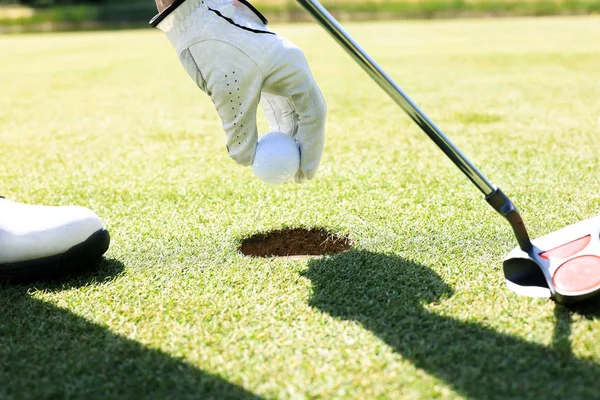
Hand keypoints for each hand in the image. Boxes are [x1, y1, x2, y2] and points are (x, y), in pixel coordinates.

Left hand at [153, 0, 325, 182]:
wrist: (195, 19)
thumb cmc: (216, 50)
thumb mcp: (229, 95)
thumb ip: (240, 131)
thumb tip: (247, 163)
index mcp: (294, 70)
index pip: (313, 114)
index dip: (312, 147)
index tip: (305, 174)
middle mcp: (292, 72)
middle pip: (307, 117)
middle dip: (303, 149)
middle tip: (298, 178)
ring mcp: (278, 74)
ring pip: (291, 115)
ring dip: (288, 142)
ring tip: (283, 169)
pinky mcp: (262, 78)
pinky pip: (274, 109)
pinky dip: (272, 130)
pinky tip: (268, 149)